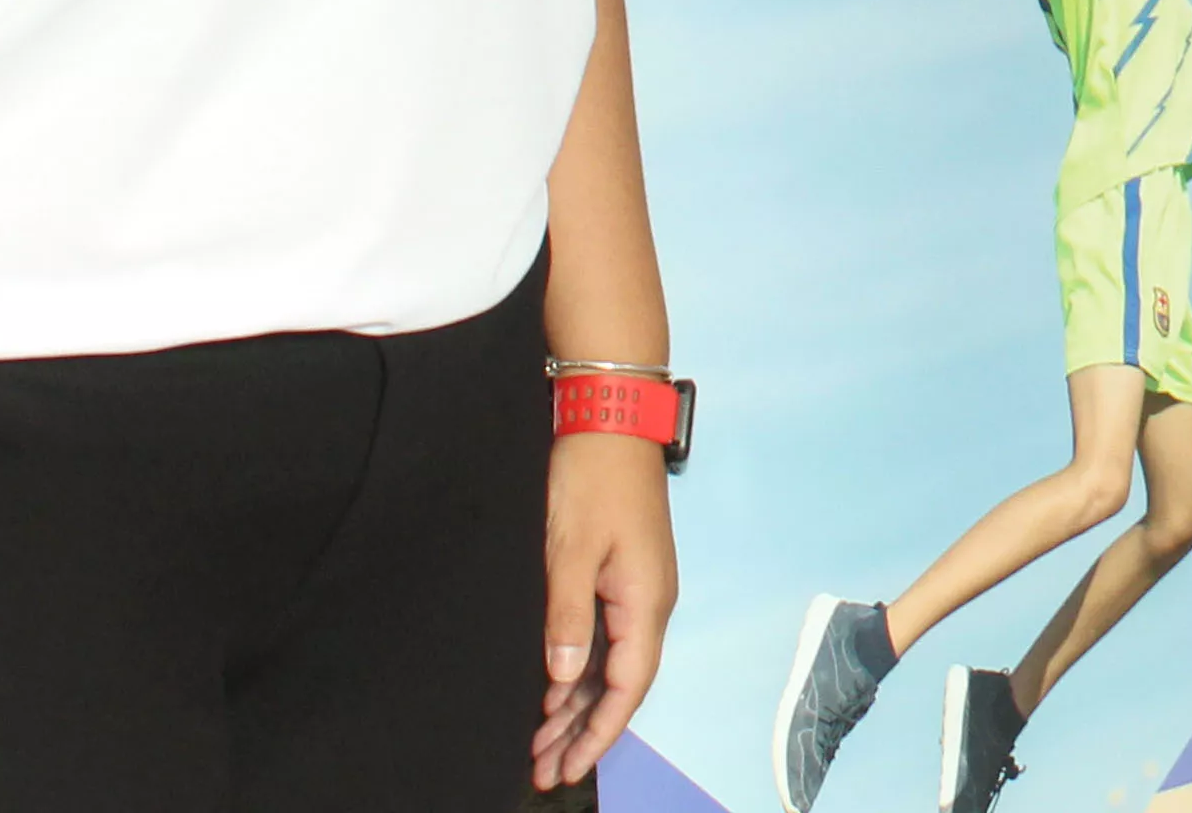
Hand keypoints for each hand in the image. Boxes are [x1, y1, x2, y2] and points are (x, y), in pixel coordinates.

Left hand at [535, 425, 677, 785]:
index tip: (569, 768)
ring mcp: (639, 590)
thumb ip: (567, 618)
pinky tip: (552, 694)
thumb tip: (561, 679)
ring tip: (541, 746)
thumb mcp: (571, 550)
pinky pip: (605, 641)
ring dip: (577, 708)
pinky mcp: (624, 577)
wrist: (610, 420)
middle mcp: (650, 603)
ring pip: (610, 666)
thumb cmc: (593, 478)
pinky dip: (579, 674)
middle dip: (583, 732)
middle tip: (545, 771)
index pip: (627, 687)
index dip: (598, 733)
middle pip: (620, 686)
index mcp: (645, 601)